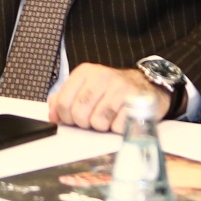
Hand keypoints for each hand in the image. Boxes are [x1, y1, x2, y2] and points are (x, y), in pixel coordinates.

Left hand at [49, 64, 166, 131]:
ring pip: (98, 122)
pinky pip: (117, 127)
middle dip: (84, 123)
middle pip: (80, 113)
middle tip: (93, 119)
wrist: (147, 85)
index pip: (63, 102)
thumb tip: (53, 114)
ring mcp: (121, 88)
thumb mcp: (87, 87)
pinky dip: (118, 128)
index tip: (72, 119)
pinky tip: (121, 118)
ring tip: (109, 118)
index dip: (65, 117)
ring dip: (102, 126)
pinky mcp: (136, 102)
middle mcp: (103, 76)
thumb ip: (66, 98)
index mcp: (86, 72)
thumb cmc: (112, 90)